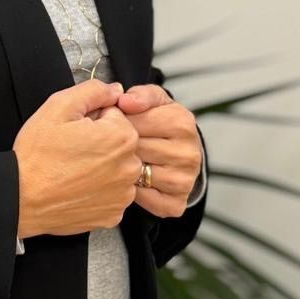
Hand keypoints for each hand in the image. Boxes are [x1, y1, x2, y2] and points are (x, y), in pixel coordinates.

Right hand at [12, 79, 141, 237]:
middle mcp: (130, 167)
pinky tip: (77, 187)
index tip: (73, 131)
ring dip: (101, 167)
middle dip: (100, 142)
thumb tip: (115, 89)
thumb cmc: (37, 155)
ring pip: (117, 169)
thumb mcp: (58, 107)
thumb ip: (92, 91)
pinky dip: (98, 190)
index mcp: (121, 137)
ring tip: (72, 169)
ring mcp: (122, 194)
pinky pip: (112, 194)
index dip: (92, 120)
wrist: (21, 199)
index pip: (115, 116)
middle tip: (71, 150)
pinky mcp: (113, 214)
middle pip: (119, 143)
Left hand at [115, 85, 201, 217]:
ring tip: (119, 160)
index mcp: (183, 122)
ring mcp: (184, 180)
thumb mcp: (155, 102)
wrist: (178, 154)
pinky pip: (141, 199)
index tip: (113, 124)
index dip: (117, 122)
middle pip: (134, 149)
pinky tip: (129, 180)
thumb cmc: (160, 124)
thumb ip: (141, 95)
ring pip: (135, 174)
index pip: (135, 122)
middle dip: (117, 146)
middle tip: (110, 144)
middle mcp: (189, 153)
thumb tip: (125, 101)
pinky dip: (130, 191)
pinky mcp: (175, 203)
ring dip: (122, 168)